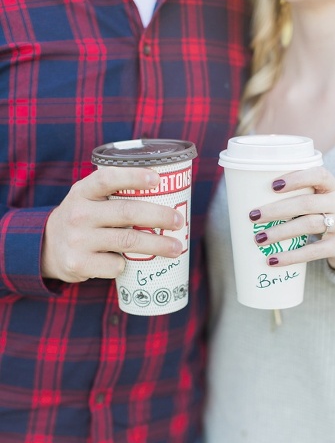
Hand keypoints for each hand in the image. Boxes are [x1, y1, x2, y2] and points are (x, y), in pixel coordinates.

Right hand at [42, 167, 184, 281]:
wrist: (47, 248)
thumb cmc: (85, 219)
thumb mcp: (90, 199)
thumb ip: (117, 195)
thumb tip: (170, 195)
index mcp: (83, 192)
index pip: (107, 178)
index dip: (132, 177)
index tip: (157, 178)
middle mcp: (78, 213)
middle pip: (127, 212)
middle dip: (159, 216)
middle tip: (179, 221)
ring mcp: (77, 239)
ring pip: (128, 241)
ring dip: (158, 245)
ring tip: (177, 247)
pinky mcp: (78, 264)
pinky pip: (116, 265)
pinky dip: (127, 265)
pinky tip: (129, 263)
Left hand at [249, 166, 334, 268]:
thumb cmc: (322, 216)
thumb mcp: (318, 200)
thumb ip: (296, 196)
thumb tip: (249, 199)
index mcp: (333, 186)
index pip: (319, 175)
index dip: (297, 178)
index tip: (273, 186)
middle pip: (307, 203)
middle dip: (277, 210)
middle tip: (253, 216)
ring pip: (309, 225)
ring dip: (280, 232)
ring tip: (259, 238)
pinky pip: (314, 251)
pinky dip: (291, 256)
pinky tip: (273, 259)